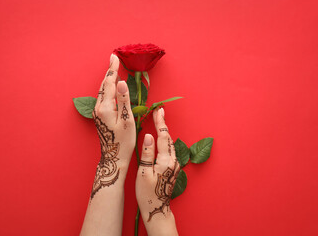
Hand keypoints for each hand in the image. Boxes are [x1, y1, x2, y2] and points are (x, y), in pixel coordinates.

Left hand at [90, 54, 135, 198]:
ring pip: (102, 91)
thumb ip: (124, 100)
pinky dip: (107, 88)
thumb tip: (121, 82)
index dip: (113, 70)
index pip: (109, 83)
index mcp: (105, 107)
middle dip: (109, 72)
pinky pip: (102, 97)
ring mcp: (97, 113)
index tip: (115, 57)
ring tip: (113, 69)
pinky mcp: (99, 116)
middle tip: (113, 59)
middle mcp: (98, 108)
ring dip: (107, 79)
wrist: (113, 157)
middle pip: (103, 85)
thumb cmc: (123, 141)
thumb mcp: (127, 120)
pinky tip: (111, 87)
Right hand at [136, 108, 178, 234]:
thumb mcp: (144, 174)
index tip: (158, 110)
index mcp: (166, 161)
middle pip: (169, 138)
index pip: (163, 137)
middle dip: (163, 124)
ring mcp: (175, 165)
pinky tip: (161, 138)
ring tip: (159, 121)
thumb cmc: (147, 194)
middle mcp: (174, 161)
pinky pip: (170, 150)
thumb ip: (147, 154)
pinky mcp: (173, 169)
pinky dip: (165, 140)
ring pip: (170, 144)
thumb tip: (148, 136)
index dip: (160, 123)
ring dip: (165, 132)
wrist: (157, 209)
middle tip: (159, 111)